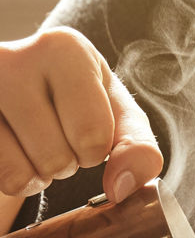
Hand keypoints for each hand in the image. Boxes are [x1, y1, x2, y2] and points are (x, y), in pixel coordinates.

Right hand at [0, 27, 162, 208]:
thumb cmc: (76, 104)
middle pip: (58, 159)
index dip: (96, 150)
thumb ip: (138, 148)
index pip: (93, 135)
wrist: (20, 99)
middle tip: (56, 135)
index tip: (85, 127)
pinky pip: (3, 178)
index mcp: (64, 49)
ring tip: (35, 143)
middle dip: (67, 163)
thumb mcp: (117, 116)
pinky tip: (14, 151)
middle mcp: (16, 59)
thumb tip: (121, 188)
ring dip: (39, 174)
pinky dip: (15, 180)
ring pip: (24, 174)